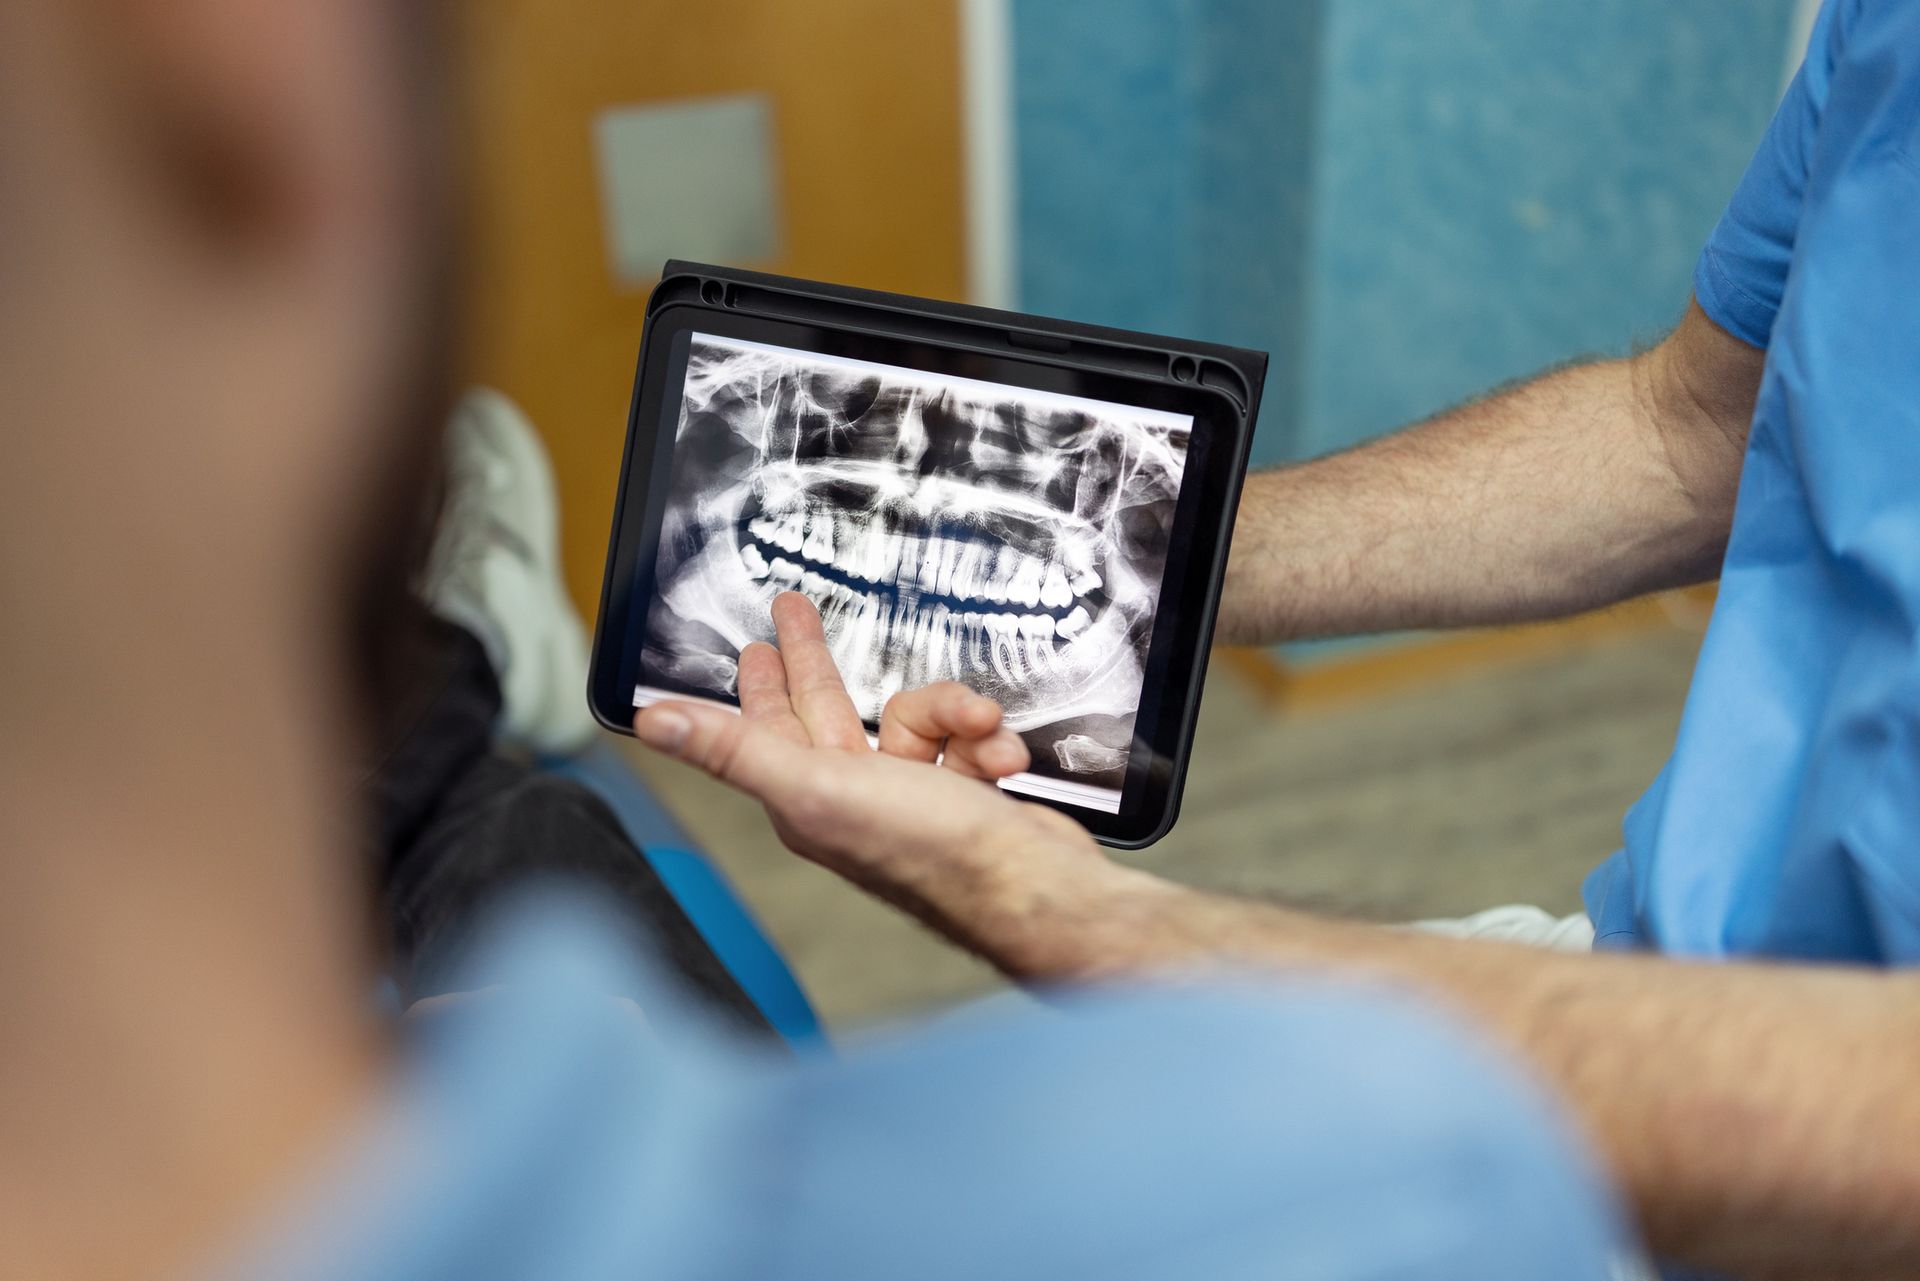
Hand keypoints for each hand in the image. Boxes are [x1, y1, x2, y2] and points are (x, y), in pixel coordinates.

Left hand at [632, 592, 1132, 975]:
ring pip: (915, 717)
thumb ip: (734, 750)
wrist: (1032, 885)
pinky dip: (987, 740)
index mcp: (807, 798)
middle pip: (828, 710)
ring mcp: (912, 796)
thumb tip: (655, 726)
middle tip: (797, 610)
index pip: (769, 729)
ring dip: (950, 712)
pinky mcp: (965, 794)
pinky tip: (999, 756)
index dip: (758, 685)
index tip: (752, 648)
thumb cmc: (930, 853)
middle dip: (816, 660)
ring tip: (977, 725)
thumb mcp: (818, 787)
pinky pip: (968, 738)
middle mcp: (854, 797)